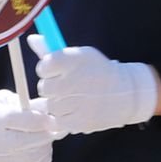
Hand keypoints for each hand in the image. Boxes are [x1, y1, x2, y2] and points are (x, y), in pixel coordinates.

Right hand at [0, 90, 57, 161]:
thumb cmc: (5, 108)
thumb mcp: (14, 99)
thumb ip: (33, 104)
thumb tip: (52, 111)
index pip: (24, 121)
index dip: (45, 121)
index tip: (58, 119)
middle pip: (25, 142)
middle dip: (46, 135)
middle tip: (56, 129)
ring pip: (31, 158)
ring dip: (46, 146)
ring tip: (45, 136)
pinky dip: (44, 159)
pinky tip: (41, 148)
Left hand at [32, 40, 159, 134]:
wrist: (128, 94)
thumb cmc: (98, 73)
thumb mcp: (82, 57)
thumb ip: (54, 51)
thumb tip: (31, 39)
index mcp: (78, 59)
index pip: (45, 65)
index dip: (48, 70)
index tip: (57, 71)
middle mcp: (77, 79)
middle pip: (44, 87)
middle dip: (53, 88)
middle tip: (69, 86)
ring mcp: (78, 103)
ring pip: (50, 105)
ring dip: (60, 103)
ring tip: (77, 99)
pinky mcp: (79, 122)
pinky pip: (58, 121)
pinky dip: (66, 117)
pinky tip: (80, 110)